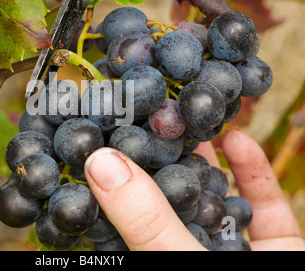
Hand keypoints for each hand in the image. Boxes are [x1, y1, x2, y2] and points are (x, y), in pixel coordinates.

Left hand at [84, 129, 304, 250]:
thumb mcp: (181, 262)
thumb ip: (145, 220)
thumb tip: (98, 162)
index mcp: (159, 262)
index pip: (126, 221)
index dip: (114, 183)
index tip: (103, 140)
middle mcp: (190, 255)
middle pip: (172, 204)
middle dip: (165, 162)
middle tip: (149, 120)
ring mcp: (235, 256)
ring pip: (217, 201)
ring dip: (207, 162)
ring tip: (188, 122)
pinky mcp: (280, 254)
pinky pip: (263, 210)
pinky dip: (251, 174)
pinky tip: (236, 141)